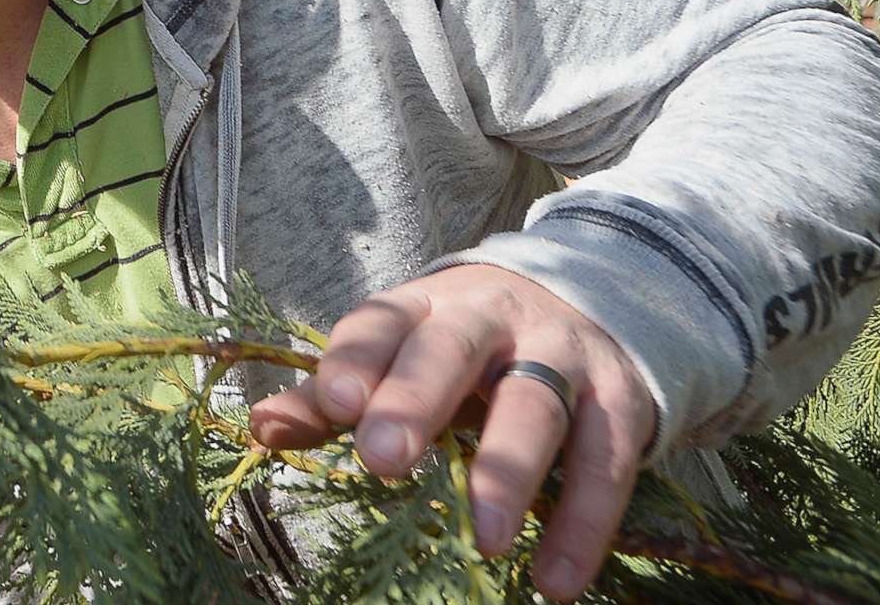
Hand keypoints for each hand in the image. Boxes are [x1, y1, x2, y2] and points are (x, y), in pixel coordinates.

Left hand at [246, 264, 653, 600]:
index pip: (381, 321)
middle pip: (451, 349)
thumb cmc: (465, 351)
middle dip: (416, 399)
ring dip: (507, 472)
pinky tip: (555, 579)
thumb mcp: (401, 360)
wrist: (590, 303)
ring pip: (535, 404)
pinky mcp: (619, 399)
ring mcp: (560, 352)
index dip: (356, 358)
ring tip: (482, 542)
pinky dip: (583, 523)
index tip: (333, 403)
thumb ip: (332, 399)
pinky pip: (606, 461)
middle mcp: (491, 316)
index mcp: (425, 304)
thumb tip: (261, 429)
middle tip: (383, 458)